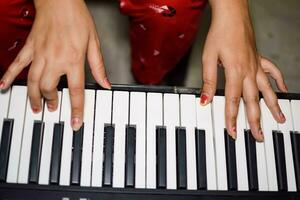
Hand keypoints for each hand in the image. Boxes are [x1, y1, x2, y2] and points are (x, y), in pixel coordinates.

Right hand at [0, 0, 110, 129]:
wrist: (60, 0)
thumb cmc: (78, 18)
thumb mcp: (94, 43)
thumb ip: (98, 67)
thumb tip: (105, 84)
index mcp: (74, 60)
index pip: (76, 91)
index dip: (76, 110)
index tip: (74, 124)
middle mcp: (55, 60)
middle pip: (50, 89)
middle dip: (51, 102)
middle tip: (53, 108)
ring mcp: (40, 54)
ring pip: (33, 82)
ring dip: (34, 97)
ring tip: (36, 107)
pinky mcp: (30, 48)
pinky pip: (18, 64)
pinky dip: (10, 76)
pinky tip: (4, 86)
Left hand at [200, 0, 286, 140]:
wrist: (231, 16)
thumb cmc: (220, 34)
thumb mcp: (208, 59)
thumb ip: (208, 81)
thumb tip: (203, 100)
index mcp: (235, 72)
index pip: (232, 101)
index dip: (232, 119)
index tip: (233, 133)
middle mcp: (248, 71)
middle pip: (253, 101)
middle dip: (255, 121)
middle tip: (259, 136)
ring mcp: (256, 65)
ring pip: (267, 90)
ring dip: (273, 106)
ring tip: (279, 119)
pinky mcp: (259, 59)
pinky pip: (272, 72)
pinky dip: (279, 81)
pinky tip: (283, 89)